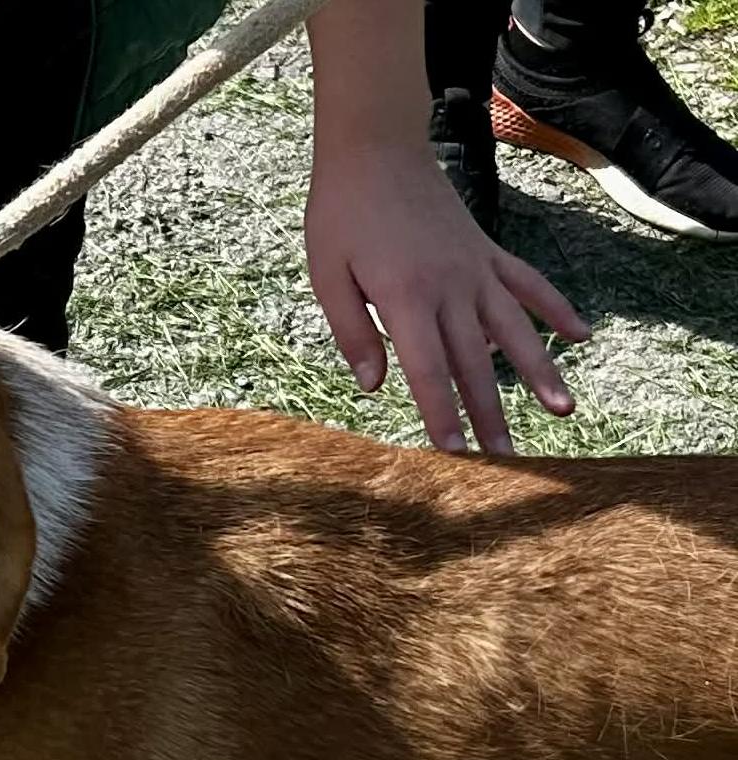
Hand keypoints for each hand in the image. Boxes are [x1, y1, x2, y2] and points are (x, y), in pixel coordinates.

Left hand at [305, 143, 590, 453]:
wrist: (376, 148)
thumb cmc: (342, 214)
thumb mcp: (327, 274)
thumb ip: (351, 331)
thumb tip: (374, 385)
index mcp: (405, 296)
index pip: (426, 369)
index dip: (441, 414)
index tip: (455, 455)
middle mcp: (449, 287)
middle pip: (473, 362)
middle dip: (489, 415)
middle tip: (507, 462)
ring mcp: (475, 268)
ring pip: (513, 329)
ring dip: (540, 372)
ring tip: (562, 411)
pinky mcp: (487, 251)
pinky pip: (528, 285)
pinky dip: (555, 310)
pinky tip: (581, 337)